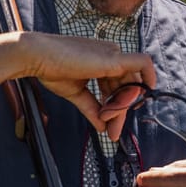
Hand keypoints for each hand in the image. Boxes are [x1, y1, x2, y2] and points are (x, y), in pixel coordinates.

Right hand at [22, 32, 155, 138]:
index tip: (108, 126)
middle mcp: (110, 54)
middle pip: (126, 87)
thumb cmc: (52, 70)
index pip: (117, 86)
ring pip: (131, 83)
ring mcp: (113, 54)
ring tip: (107, 120)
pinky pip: (142, 64)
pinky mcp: (113, 58)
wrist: (37, 57)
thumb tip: (103, 127)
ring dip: (122, 106)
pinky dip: (148, 76)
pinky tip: (147, 92)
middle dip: (121, 111)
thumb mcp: (76, 93)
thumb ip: (92, 108)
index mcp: (102, 61)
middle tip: (113, 132)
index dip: (116, 107)